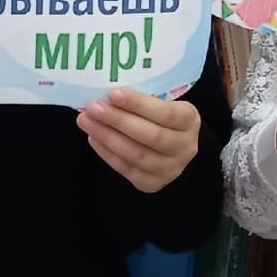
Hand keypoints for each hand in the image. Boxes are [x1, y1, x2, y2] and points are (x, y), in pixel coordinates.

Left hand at [77, 88, 200, 193]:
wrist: (173, 146)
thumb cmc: (161, 116)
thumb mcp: (163, 103)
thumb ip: (143, 99)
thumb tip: (106, 92)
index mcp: (189, 120)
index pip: (165, 112)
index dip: (138, 104)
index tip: (112, 93)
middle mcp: (185, 147)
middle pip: (150, 135)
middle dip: (118, 120)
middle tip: (93, 107)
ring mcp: (170, 169)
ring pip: (137, 154)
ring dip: (108, 137)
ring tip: (86, 121)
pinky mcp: (152, 183)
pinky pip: (127, 169)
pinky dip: (107, 153)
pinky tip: (93, 137)